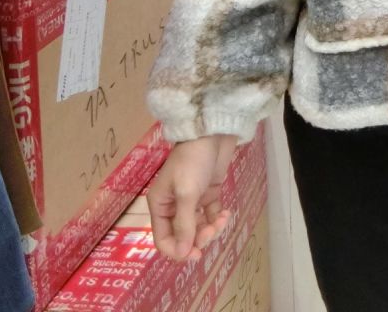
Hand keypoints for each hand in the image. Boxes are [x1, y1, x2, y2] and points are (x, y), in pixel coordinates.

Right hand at [148, 134, 237, 260]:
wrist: (212, 132)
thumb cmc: (193, 161)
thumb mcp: (186, 193)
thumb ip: (184, 224)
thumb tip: (183, 253)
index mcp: (160, 205)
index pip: (163, 239)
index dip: (178, 250)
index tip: (195, 255)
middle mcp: (174, 205)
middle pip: (183, 235)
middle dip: (198, 238)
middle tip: (212, 231)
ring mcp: (192, 198)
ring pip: (199, 226)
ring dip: (210, 229)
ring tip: (221, 220)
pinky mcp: (209, 191)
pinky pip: (211, 213)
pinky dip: (218, 217)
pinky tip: (226, 213)